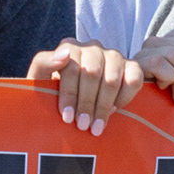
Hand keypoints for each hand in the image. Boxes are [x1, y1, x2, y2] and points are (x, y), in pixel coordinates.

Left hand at [25, 40, 142, 133]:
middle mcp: (93, 47)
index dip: (69, 93)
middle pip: (92, 73)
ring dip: (103, 105)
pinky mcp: (131, 66)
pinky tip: (113, 111)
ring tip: (96, 126)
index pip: (72, 67)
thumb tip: (63, 55)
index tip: (67, 117)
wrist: (72, 103)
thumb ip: (43, 63)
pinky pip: (134, 79)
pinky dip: (124, 98)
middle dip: (86, 103)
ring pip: (112, 78)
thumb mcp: (39, 79)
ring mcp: (114, 55)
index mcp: (70, 47)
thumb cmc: (53, 93)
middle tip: (82, 125)